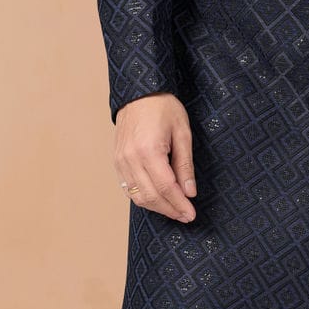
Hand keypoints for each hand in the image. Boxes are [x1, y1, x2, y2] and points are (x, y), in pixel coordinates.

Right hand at [115, 93, 196, 221]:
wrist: (140, 92)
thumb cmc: (163, 107)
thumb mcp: (182, 133)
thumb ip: (185, 165)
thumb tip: (189, 192)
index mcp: (148, 150)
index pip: (166, 187)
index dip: (179, 204)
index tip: (191, 214)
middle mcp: (131, 158)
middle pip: (151, 196)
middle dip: (170, 210)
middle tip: (186, 216)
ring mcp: (120, 161)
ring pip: (138, 196)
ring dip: (157, 207)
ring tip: (175, 210)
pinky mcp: (117, 161)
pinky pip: (129, 188)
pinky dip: (144, 198)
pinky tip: (158, 199)